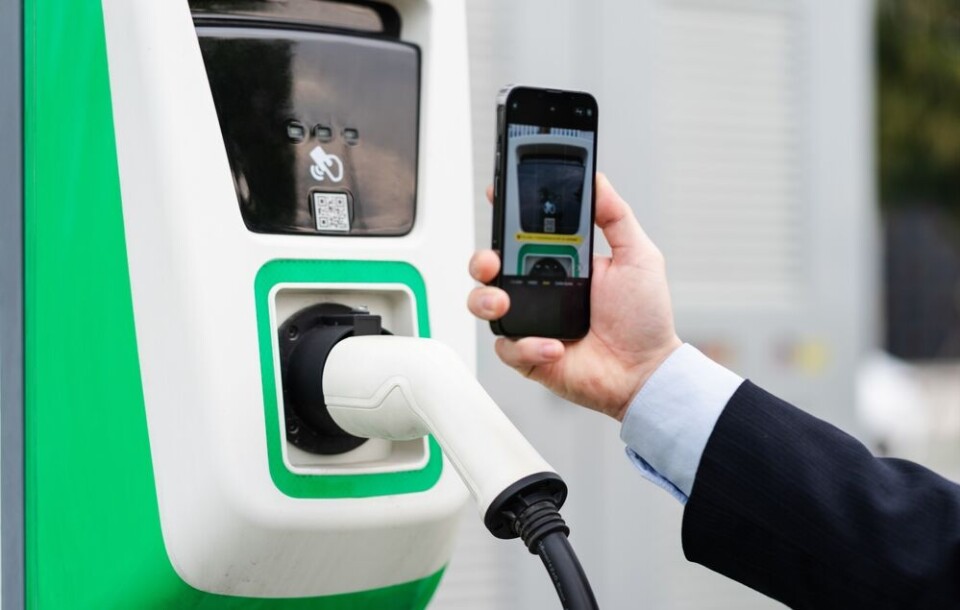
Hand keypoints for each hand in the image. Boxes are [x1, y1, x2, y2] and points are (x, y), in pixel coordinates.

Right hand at [468, 174, 681, 420]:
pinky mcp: (528, 356)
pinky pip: (508, 347)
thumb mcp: (638, 256)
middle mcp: (537, 289)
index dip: (503, 215)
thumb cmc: (644, 319)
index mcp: (558, 262)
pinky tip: (554, 345)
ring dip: (486, 300)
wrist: (646, 371)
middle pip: (490, 266)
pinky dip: (527, 345)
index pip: (520, 233)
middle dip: (481, 259)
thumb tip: (598, 179)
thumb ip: (616, 216)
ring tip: (504, 303)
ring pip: (483, 304)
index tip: (496, 196)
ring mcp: (529, 322)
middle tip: (492, 260)